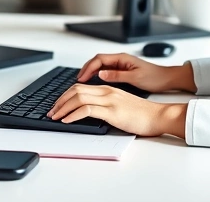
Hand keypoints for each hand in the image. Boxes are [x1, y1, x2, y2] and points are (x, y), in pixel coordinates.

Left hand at [48, 84, 187, 137]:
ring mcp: (109, 100)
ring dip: (63, 108)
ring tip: (55, 117)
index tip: (57, 106)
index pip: (80, 87)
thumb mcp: (121, 106)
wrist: (158, 116)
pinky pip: (87, 109)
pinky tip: (67, 121)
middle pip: (76, 90)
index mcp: (108, 89)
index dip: (65, 96)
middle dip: (59, 101)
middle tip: (51, 112)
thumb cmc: (142, 114)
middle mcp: (107, 91)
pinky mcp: (112, 111)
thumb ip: (106, 105)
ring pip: (78, 97)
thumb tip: (91, 113)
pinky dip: (73, 114)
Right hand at [77, 53, 196, 93]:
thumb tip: (100, 74)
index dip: (88, 68)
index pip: (99, 59)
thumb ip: (117, 75)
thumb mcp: (135, 78)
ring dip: (90, 73)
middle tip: (77, 81)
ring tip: (81, 83)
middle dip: (85, 70)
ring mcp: (121, 65)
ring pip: (100, 67)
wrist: (167, 79)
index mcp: (122, 58)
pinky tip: (93, 84)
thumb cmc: (154, 77)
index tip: (81, 78)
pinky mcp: (123, 72)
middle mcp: (120, 60)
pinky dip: (97, 77)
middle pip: (97, 62)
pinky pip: (106, 72)